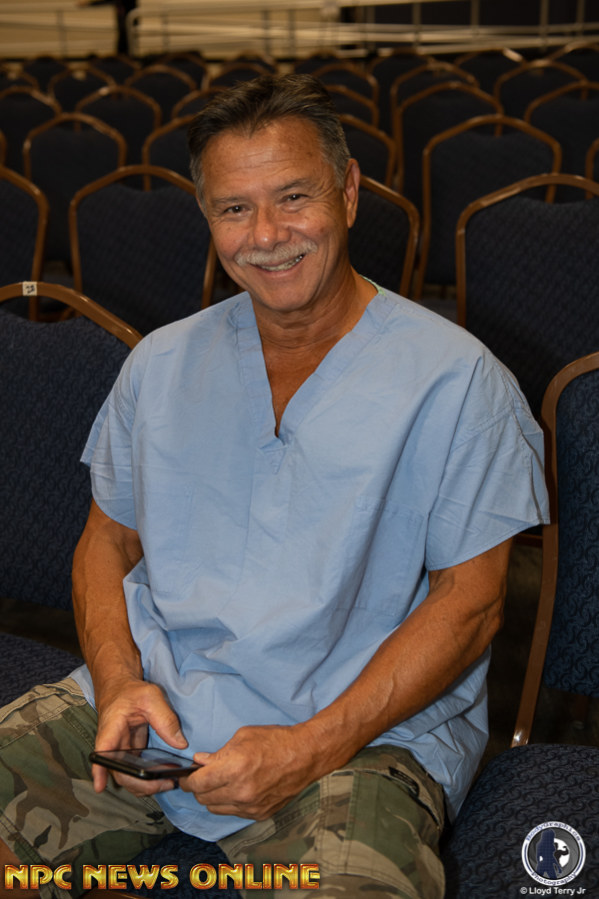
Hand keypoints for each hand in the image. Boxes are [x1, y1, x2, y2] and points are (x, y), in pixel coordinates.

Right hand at [92, 676, 187, 797]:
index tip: (100, 787)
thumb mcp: (151, 697)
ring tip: (167, 783)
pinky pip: (136, 769)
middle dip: (140, 784)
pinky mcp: (131, 751)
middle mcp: (113, 744)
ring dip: (145, 785)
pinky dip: (148, 777)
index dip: (99, 771)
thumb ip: (165, 718)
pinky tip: (163, 778)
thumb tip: (180, 744)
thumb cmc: (132, 691)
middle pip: (120, 772)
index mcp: (112, 728)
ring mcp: (122, 750)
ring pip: (128, 776)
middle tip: (163, 784)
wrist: (123, 688)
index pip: (102, 752)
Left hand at [179, 723, 318, 819]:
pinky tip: (236, 789)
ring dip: (212, 797)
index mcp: (234, 769)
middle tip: (201, 778)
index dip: (187, 779)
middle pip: (203, 799)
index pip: (197, 783)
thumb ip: (219, 752)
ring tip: (219, 783)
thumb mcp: (243, 736)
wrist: (305, 755)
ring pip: (216, 809)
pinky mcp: (260, 814)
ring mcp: (251, 806)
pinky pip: (234, 813)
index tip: (186, 776)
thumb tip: (200, 762)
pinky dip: (230, 803)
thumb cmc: (275, 740)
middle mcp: (240, 792)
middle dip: (198, 788)